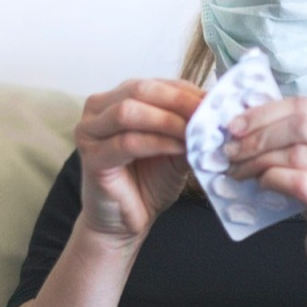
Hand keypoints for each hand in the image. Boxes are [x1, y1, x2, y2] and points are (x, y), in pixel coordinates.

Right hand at [74, 79, 205, 246]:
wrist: (127, 222)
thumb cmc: (148, 182)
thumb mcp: (175, 146)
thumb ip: (188, 125)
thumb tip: (216, 107)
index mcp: (117, 98)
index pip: (155, 85)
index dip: (187, 91)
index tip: (215, 102)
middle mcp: (98, 109)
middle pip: (140, 90)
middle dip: (178, 101)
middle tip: (207, 113)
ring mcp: (89, 132)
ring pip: (129, 112)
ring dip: (167, 120)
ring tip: (195, 132)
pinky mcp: (91, 157)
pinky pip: (127, 143)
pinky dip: (157, 142)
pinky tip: (178, 148)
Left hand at [222, 98, 306, 277]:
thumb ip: (298, 142)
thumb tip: (247, 124)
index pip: (304, 106)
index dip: (264, 112)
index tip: (234, 125)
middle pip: (301, 124)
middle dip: (258, 135)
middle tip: (231, 149)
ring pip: (298, 153)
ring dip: (258, 160)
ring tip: (238, 170)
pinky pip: (300, 184)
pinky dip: (273, 179)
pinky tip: (261, 185)